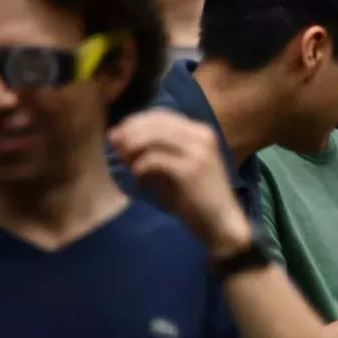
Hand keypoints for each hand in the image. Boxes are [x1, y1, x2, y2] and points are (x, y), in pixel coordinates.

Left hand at [108, 111, 249, 256]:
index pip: (161, 114)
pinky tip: (140, 183)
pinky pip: (152, 160)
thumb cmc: (197, 198)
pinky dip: (139, 170)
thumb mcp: (178, 166)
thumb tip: (121, 138)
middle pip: (154, 122)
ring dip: (132, 150)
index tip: (116, 136)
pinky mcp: (189, 170)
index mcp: (201, 131)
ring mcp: (197, 151)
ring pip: (152, 137)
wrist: (221, 223)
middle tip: (115, 150)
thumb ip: (157, 150)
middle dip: (129, 134)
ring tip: (127, 166)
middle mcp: (201, 135)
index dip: (135, 122)